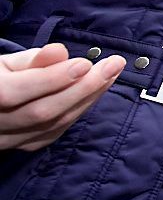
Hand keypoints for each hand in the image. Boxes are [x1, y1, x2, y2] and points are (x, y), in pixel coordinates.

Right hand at [0, 43, 125, 150]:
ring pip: (52, 126)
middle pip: (41, 113)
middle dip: (82, 88)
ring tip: (111, 74)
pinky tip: (95, 94)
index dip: (52, 79)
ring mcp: (7, 141)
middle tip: (114, 64)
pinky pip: (54, 133)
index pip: (15, 92)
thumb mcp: (5, 62)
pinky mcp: (22, 147)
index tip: (85, 63)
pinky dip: (77, 112)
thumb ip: (32, 59)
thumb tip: (60, 52)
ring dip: (87, 99)